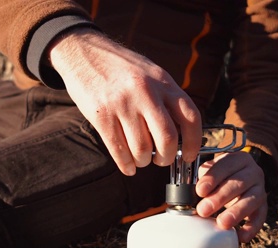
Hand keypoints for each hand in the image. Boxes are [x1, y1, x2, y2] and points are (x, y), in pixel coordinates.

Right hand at [48, 28, 201, 175]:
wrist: (83, 51)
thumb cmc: (120, 67)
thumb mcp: (151, 73)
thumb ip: (166, 98)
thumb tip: (181, 134)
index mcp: (163, 82)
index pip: (190, 117)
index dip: (193, 142)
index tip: (189, 156)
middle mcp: (145, 92)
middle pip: (167, 138)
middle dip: (166, 158)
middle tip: (161, 160)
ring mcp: (122, 104)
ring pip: (142, 149)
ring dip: (143, 161)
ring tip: (141, 159)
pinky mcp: (101, 115)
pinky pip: (118, 149)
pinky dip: (126, 164)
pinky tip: (128, 166)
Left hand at [195, 151, 266, 242]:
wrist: (241, 179)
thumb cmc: (221, 176)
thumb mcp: (212, 171)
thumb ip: (202, 179)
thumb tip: (186, 195)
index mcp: (238, 159)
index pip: (226, 166)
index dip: (213, 178)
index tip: (199, 191)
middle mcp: (253, 172)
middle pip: (238, 183)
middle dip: (220, 197)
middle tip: (203, 210)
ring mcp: (260, 189)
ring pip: (252, 199)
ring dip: (236, 212)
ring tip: (221, 223)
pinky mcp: (263, 206)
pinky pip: (261, 217)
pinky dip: (252, 228)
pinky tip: (240, 237)